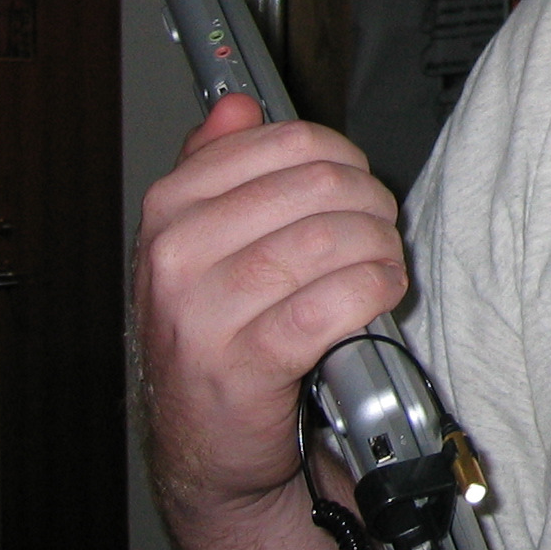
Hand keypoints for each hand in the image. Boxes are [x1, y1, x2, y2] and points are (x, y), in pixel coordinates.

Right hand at [135, 96, 407, 522]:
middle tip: (378, 229)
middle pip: (319, 187)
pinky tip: (379, 294)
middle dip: (370, 203)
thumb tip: (236, 105)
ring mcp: (202, 312)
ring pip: (331, 240)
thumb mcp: (202, 243)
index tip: (354, 180)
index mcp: (169, 209)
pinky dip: (373, 291)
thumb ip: (218, 167)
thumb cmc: (215, 333)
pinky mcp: (241, 365)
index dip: (342, 156)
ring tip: (381, 264)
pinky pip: (333, 302)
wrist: (202, 444)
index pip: (286, 143)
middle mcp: (175, 255)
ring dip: (380, 249)